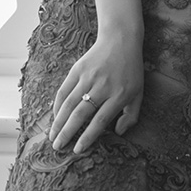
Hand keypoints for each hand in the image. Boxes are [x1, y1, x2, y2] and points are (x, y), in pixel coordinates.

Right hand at [50, 33, 142, 152]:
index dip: (87, 137)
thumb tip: (118, 133)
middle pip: (81, 114)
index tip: (78, 149)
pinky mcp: (77, 70)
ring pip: (69, 104)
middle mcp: (102, 87)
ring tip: (52, 136)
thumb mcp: (138, 93)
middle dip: (67, 133)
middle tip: (58, 147)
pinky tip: (55, 117)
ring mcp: (88, 78)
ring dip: (58, 122)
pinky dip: (57, 105)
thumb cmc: (131, 70)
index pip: (99, 121)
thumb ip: (131, 116)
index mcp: (119, 95)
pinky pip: (64, 91)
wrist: (120, 40)